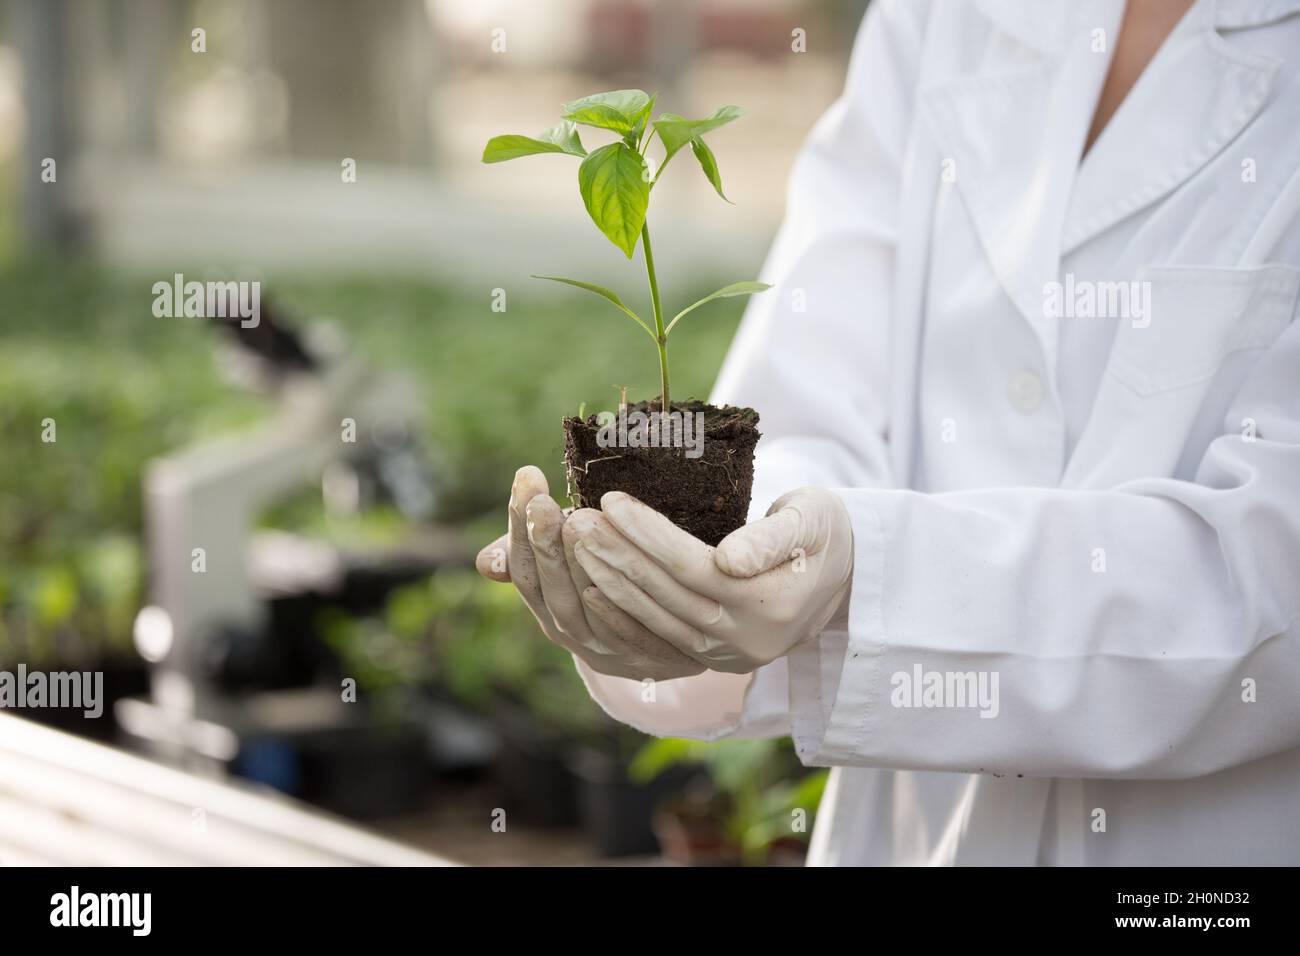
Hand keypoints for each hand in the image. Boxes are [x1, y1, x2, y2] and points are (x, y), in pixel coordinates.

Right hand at [474, 466, 703, 680]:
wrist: (675, 642)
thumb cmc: (613, 581)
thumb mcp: (572, 563)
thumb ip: (538, 553)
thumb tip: (484, 563)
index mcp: (545, 607)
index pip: (522, 567)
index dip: (519, 526)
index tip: (525, 479)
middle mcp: (568, 633)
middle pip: (547, 587)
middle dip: (542, 542)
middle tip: (540, 501)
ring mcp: (603, 649)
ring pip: (582, 607)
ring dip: (575, 565)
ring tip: (574, 521)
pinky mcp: (644, 658)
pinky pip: (626, 630)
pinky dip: (614, 600)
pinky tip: (613, 566)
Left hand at [569, 487, 853, 673]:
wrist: (847, 580)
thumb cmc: (825, 531)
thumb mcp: (812, 519)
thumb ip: (772, 536)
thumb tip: (727, 560)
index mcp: (771, 603)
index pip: (692, 566)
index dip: (648, 534)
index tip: (610, 500)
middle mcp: (747, 639)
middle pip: (666, 595)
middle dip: (616, 557)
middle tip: (576, 522)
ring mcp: (729, 656)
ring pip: (656, 620)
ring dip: (610, 584)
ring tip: (576, 547)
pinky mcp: (715, 660)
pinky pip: (658, 641)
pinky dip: (622, 617)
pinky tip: (590, 591)